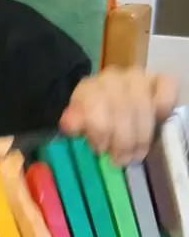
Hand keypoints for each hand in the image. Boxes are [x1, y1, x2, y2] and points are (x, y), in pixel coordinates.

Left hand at [60, 67, 177, 164]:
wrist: (105, 106)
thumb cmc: (91, 121)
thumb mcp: (77, 126)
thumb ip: (73, 124)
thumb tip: (70, 124)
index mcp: (88, 87)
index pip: (95, 104)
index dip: (99, 130)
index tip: (100, 149)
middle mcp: (112, 78)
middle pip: (122, 108)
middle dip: (122, 140)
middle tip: (119, 159)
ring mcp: (136, 77)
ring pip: (144, 104)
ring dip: (141, 135)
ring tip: (135, 155)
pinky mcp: (157, 79)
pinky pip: (166, 89)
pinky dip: (163, 108)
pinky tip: (156, 124)